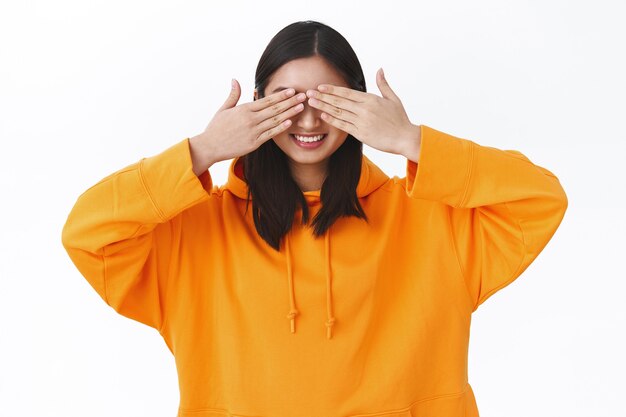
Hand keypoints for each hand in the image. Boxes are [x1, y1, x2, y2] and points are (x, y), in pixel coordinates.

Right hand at [189, 79, 306, 174]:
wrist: (210, 146)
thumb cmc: (216, 127)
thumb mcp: (224, 109)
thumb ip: (233, 95)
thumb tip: (235, 79)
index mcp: (244, 109)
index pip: (267, 100)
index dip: (281, 95)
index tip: (292, 90)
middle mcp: (250, 119)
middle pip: (275, 109)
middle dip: (290, 101)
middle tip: (304, 96)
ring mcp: (253, 131)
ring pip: (275, 120)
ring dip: (290, 113)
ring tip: (301, 107)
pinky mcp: (254, 143)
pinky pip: (270, 134)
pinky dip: (281, 128)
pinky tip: (290, 122)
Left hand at [306, 68, 421, 161]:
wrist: (405, 138)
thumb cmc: (400, 119)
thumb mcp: (393, 99)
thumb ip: (383, 84)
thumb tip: (380, 69)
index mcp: (371, 99)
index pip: (347, 93)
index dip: (332, 89)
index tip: (320, 86)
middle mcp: (364, 109)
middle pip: (339, 101)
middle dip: (322, 96)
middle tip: (308, 92)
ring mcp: (362, 121)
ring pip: (338, 112)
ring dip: (323, 107)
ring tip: (311, 102)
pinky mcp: (361, 134)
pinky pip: (343, 126)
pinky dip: (332, 120)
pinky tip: (323, 116)